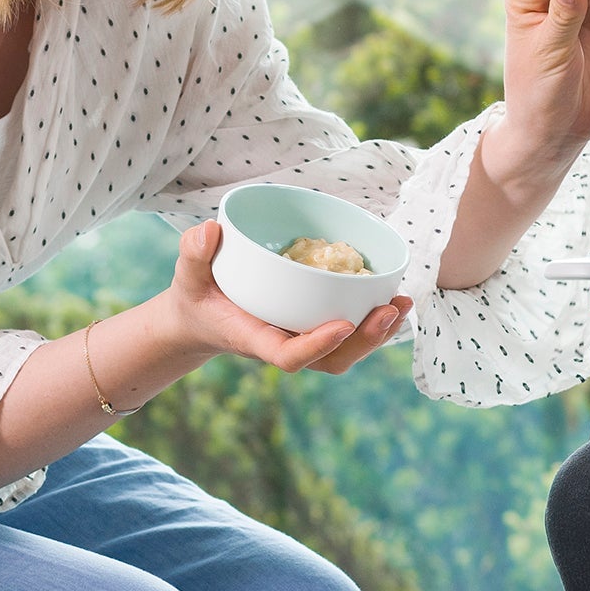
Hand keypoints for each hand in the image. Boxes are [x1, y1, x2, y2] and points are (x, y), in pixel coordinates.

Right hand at [163, 219, 411, 377]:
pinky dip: (374, 320)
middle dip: (364, 340)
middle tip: (389, 309)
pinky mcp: (314, 329)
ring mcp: (303, 340)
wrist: (203, 317)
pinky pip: (350, 335)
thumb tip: (210, 230)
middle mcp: (285, 345)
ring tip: (402, 303)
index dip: (317, 345)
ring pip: (347, 352)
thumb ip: (193, 255)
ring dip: (378, 333)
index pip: (289, 356)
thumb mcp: (187, 276)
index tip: (342, 324)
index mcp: (255, 339)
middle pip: (331, 360)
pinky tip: (395, 297)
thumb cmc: (197, 296)